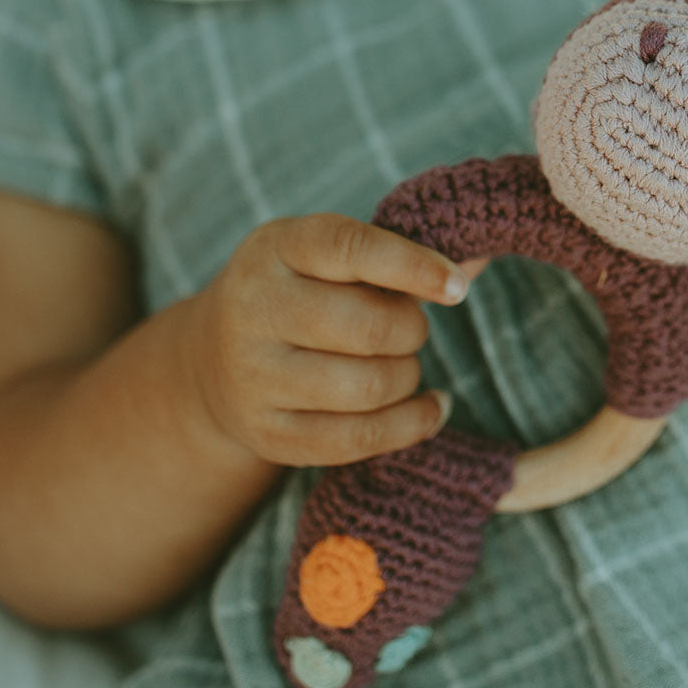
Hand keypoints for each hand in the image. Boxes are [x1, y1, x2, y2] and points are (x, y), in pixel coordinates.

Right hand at [184, 213, 469, 466]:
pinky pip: (360, 439)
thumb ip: (401, 255)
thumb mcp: (331, 257)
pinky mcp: (269, 434)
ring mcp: (255, 377)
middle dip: (412, 328)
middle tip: (409, 326)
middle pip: (369, 326)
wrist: (211, 360)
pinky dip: (412, 424)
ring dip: (409, 375)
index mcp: (275, 248)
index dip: (413, 266)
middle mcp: (254, 309)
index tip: (459, 288)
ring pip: (370, 386)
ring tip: (402, 363)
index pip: (350, 248)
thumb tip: (476, 261)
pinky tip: (431, 408)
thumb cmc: (299, 293)